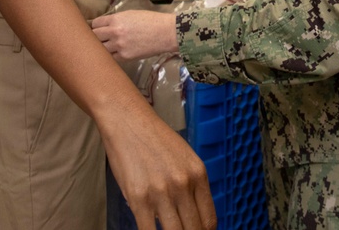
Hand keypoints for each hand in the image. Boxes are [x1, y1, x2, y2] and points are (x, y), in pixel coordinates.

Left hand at [92, 10, 177, 60]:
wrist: (166, 33)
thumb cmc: (151, 20)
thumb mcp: (131, 14)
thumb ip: (116, 19)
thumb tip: (105, 25)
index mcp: (116, 19)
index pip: (95, 23)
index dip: (95, 25)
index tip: (97, 28)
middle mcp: (114, 32)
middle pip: (94, 36)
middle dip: (95, 36)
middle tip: (99, 38)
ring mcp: (119, 46)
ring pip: (101, 49)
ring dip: (102, 47)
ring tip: (106, 46)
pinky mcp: (125, 57)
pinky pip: (111, 57)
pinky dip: (112, 55)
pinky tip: (116, 52)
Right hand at [100, 107, 216, 229]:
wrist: (128, 120)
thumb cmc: (154, 139)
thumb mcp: (184, 158)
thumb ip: (191, 185)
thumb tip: (193, 215)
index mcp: (199, 174)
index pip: (209, 220)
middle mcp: (184, 184)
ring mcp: (161, 192)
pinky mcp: (139, 197)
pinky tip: (149, 229)